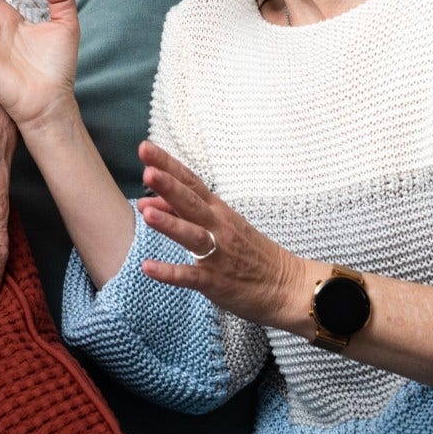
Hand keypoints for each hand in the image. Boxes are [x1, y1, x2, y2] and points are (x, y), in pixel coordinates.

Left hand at [132, 141, 310, 330]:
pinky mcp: (216, 281)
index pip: (191, 182)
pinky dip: (170, 272)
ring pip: (192, 236)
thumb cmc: (248, 252)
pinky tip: (148, 267)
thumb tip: (147, 202)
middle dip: (169, 186)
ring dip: (170, 223)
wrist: (286, 285)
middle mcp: (218, 228)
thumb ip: (181, 213)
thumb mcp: (219, 226)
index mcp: (218, 211)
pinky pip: (191, 276)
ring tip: (146, 213)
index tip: (146, 148)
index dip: (168, 165)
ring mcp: (218, 254)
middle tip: (147, 171)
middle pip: (191, 203)